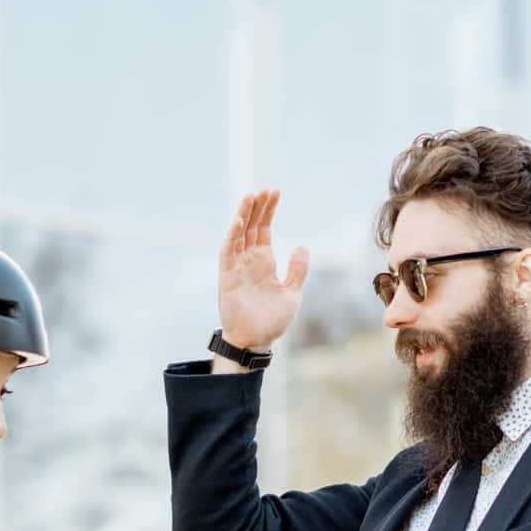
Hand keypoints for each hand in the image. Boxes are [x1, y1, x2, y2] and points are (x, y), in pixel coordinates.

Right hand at [217, 188, 309, 350]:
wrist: (256, 342)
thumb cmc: (271, 320)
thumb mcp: (292, 292)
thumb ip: (297, 269)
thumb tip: (302, 245)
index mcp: (264, 262)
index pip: (265, 229)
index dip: (269, 211)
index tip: (275, 192)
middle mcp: (249, 260)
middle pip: (252, 226)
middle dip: (258, 207)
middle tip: (265, 188)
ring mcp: (237, 267)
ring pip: (239, 234)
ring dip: (244, 215)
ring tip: (251, 195)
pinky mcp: (227, 277)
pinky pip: (228, 252)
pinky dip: (232, 235)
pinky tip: (239, 220)